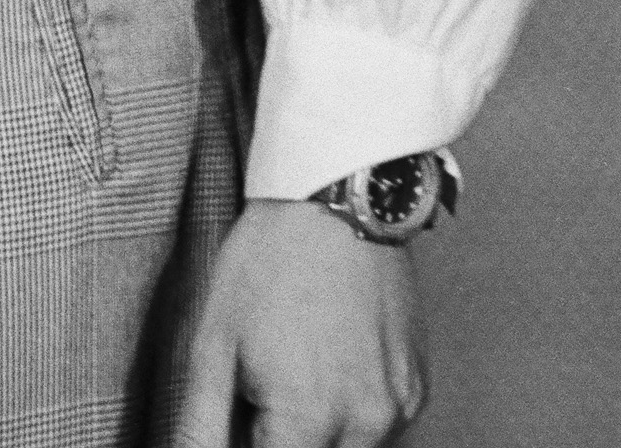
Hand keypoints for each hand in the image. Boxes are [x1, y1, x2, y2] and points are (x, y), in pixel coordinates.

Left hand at [183, 198, 428, 445]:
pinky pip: (382, 426)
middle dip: (286, 435)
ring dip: (319, 428)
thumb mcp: (214, 338)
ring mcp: (398, 409)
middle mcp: (364, 425)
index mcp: (307, 419)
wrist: (334, 196)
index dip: (250, 438)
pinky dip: (353, 409)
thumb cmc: (269, 259)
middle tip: (266, 384)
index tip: (244, 410)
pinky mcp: (417, 389)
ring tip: (300, 363)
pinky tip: (332, 356)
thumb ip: (202, 422)